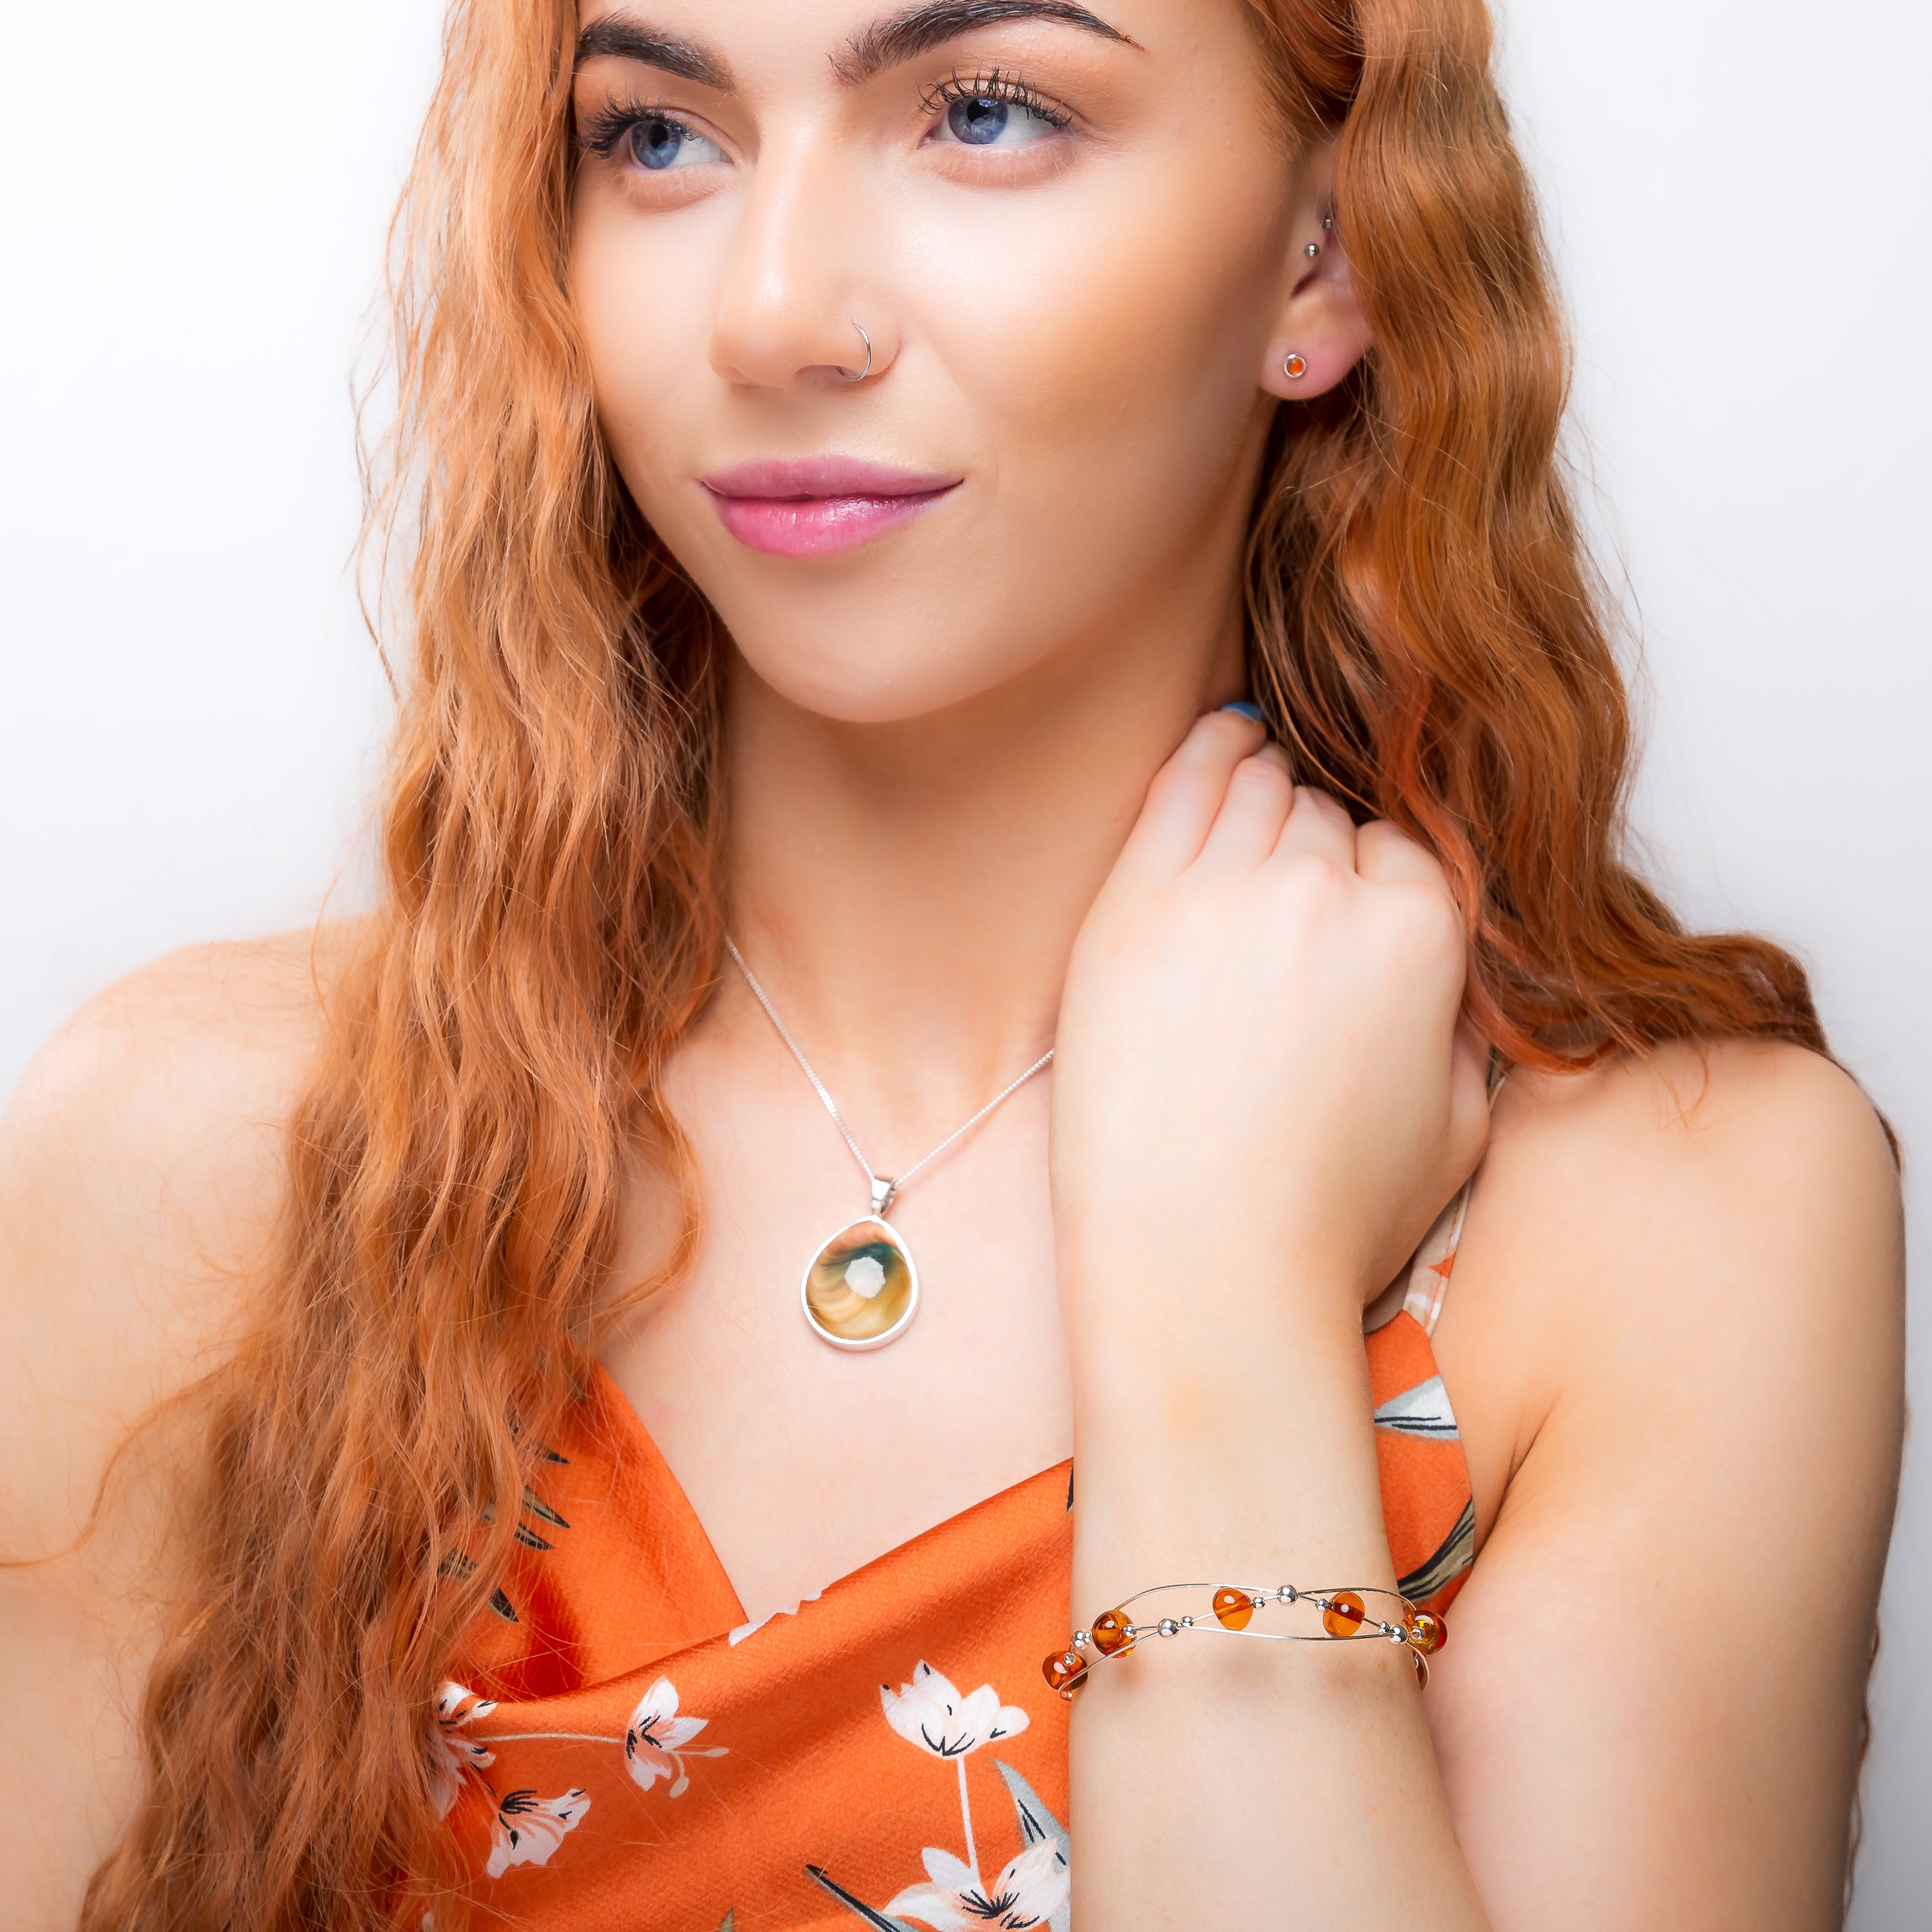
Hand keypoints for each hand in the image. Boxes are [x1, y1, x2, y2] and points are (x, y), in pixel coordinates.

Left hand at [1052, 710, 1488, 1357]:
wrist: (1202, 1267)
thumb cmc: (1327, 1219)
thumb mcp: (1459, 1127)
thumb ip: (1466, 1024)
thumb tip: (1455, 975)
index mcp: (1422, 933)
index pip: (1404, 852)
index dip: (1373, 886)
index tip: (1345, 913)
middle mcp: (1328, 890)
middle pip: (1327, 817)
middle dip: (1313, 851)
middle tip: (1282, 907)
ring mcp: (1222, 889)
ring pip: (1258, 787)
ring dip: (1261, 797)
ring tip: (1250, 816)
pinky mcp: (1133, 904)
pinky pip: (1178, 784)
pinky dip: (1203, 755)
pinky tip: (1214, 747)